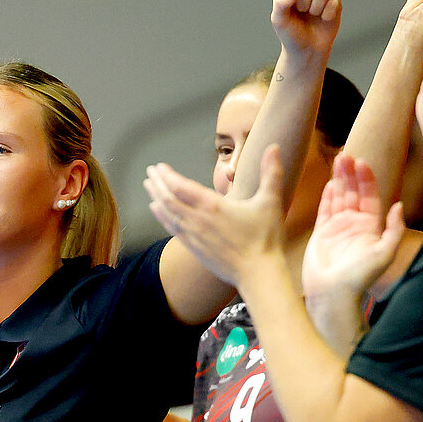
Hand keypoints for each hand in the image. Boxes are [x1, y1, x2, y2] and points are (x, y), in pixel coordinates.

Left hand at [146, 151, 288, 283]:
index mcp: (213, 206)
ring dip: (156, 198)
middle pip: (169, 199)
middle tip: (149, 172)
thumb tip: (274, 147)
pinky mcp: (195, 249)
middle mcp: (198, 221)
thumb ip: (271, 173)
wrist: (258, 274)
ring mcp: (194, 236)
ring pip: (168, 214)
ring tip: (148, 186)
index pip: (181, 187)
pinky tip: (156, 210)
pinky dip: (162, 217)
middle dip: (158, 183)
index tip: (159, 167)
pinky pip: (173, 229)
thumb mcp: (270, 202)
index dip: (167, 176)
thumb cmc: (266, 239)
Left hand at [270, 0, 341, 59]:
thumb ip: (282, 2)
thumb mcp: (279, 21)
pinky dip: (327, 14)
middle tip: (301, 14)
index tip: (289, 8)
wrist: (308, 50)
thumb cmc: (291, 35)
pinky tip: (322, 19)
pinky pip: (333, 1)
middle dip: (303, 4)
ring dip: (315, 9)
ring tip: (311, 16)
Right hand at [301, 154, 404, 300]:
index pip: (370, 196)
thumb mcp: (384, 252)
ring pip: (339, 197)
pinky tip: (329, 182)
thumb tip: (399, 205)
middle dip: (351, 173)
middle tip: (346, 154)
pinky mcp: (321, 233)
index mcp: (371, 227)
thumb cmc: (360, 277)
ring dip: (339, 179)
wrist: (333, 294)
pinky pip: (324, 209)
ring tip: (337, 160)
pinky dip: (327, 195)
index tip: (362, 163)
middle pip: (354, 192)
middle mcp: (354, 224)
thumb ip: (394, 229)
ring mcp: (337, 228)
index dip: (367, 179)